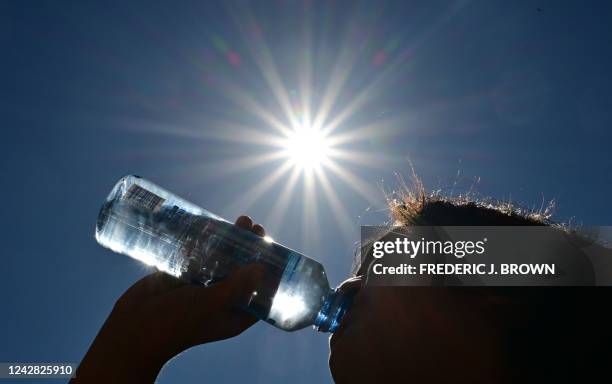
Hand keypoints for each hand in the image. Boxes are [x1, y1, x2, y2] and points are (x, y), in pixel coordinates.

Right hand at [73, 215, 266, 382]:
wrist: (132, 328)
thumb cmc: (175, 323)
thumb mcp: (211, 304)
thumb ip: (236, 286)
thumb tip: (262, 268)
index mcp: (235, 314)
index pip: (262, 291)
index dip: (270, 270)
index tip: (273, 248)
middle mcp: (222, 300)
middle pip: (244, 270)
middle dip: (251, 248)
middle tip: (255, 227)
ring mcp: (203, 287)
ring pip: (224, 259)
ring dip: (232, 240)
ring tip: (241, 220)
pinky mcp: (184, 276)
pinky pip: (202, 255)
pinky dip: (209, 241)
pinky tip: (214, 225)